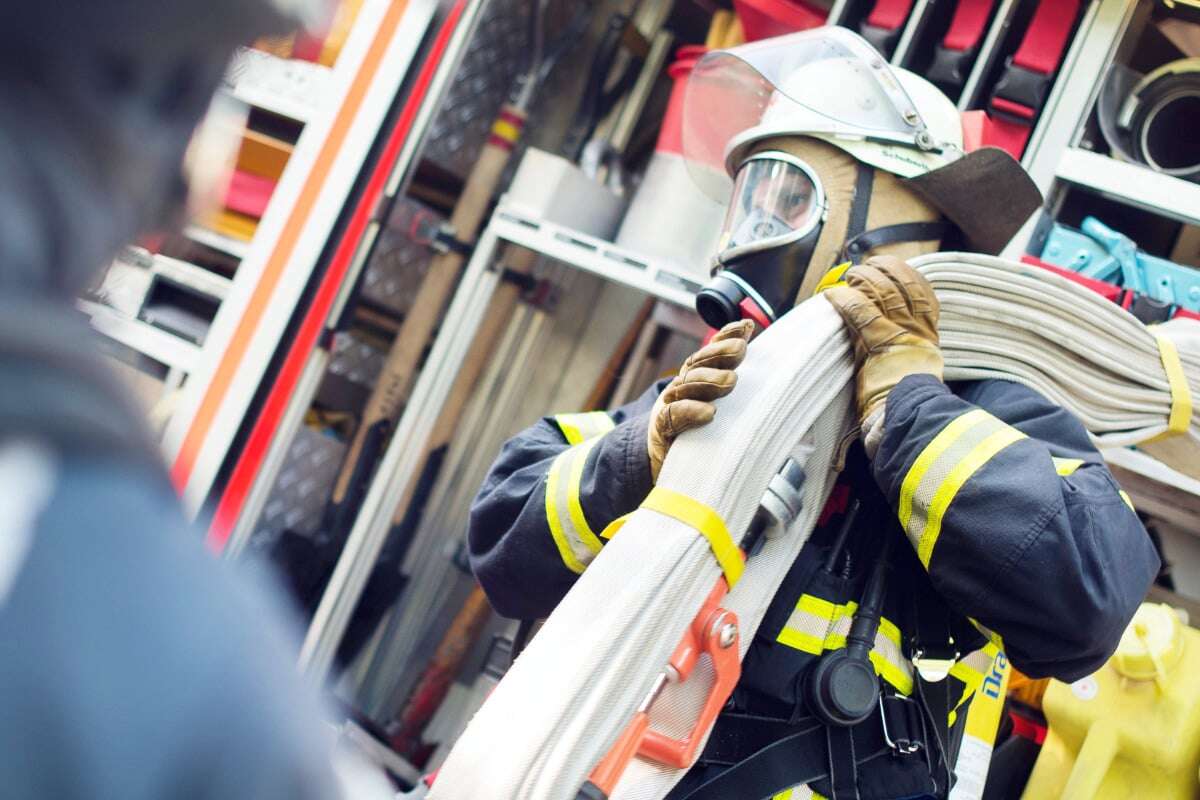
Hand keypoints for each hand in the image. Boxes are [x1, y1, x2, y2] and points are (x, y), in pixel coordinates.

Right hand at [647, 319, 753, 481]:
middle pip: (698, 364)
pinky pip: (673, 416)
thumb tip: (770, 375)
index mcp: (697, 379)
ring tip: (730, 380)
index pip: (710, 353)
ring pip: (687, 384)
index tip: (745, 327)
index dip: (725, 336)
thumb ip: (735, 390)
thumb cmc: (697, 433)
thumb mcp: (719, 408)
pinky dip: (690, 411)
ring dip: (708, 379)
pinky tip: (709, 412)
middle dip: (719, 353)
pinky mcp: (662, 429)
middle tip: (741, 350)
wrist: (660, 462)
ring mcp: (670, 406)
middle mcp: (682, 387)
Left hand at [823, 256, 941, 429]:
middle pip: (902, 285)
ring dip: (863, 280)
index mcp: (929, 335)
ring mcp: (899, 332)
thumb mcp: (915, 370)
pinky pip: (860, 311)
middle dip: (883, 270)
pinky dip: (844, 299)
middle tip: (865, 267)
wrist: (910, 415)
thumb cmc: (906, 401)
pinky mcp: (877, 341)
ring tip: (850, 276)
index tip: (892, 267)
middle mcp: (917, 328)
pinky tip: (831, 294)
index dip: (907, 275)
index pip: (923, 293)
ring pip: (882, 291)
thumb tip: (890, 343)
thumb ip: (905, 351)